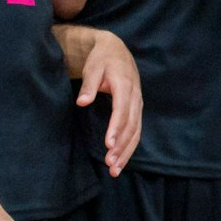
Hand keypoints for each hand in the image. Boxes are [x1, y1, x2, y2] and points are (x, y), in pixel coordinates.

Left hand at [74, 30, 142, 177]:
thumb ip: (89, 85)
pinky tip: (121, 160)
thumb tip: (82, 102)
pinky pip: (136, 130)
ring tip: (115, 169)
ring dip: (127, 151)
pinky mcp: (136, 109)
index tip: (109, 145)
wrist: (116, 50)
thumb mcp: (93, 67)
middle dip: (122, 146)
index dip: (116, 128)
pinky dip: (130, 146)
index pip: (122, 110)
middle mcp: (135, 96)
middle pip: (131, 125)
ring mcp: (138, 104)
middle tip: (110, 164)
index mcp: (125, 85)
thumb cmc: (102, 59)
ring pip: (136, 131)